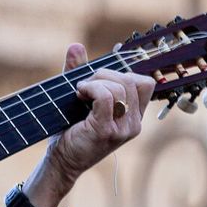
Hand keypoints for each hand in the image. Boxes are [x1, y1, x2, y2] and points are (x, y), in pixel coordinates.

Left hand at [45, 43, 154, 187]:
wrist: (60, 161)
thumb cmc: (70, 130)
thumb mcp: (79, 98)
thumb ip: (80, 72)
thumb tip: (75, 46)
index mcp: (133, 116)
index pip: (146, 83)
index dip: (125, 71)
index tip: (100, 75)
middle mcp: (134, 123)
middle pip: (134, 80)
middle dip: (107, 74)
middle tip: (86, 85)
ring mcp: (123, 128)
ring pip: (121, 86)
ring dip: (96, 81)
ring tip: (80, 92)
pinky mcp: (107, 130)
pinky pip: (107, 97)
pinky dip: (91, 88)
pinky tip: (79, 94)